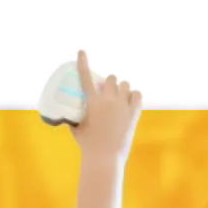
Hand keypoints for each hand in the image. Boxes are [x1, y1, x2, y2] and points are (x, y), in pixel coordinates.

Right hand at [70, 46, 145, 161]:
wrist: (104, 158)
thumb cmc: (87, 145)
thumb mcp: (77, 129)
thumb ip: (74, 118)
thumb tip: (68, 114)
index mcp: (92, 101)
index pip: (86, 75)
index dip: (82, 60)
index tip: (81, 49)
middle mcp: (108, 100)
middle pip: (111, 77)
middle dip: (109, 80)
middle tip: (108, 89)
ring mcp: (122, 106)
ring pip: (127, 83)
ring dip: (123, 86)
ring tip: (122, 94)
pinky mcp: (133, 114)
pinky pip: (139, 95)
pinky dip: (136, 95)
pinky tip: (133, 99)